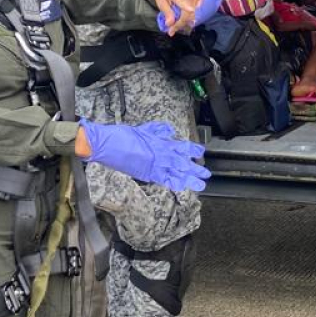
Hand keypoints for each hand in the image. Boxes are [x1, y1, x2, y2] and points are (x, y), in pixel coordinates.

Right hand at [78, 120, 210, 191]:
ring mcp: (156, 163)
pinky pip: (165, 180)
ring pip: (178, 172)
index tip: (201, 152)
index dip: (192, 150)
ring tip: (201, 184)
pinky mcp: (148, 173)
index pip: (181, 146)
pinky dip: (174, 184)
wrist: (109, 143)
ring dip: (190, 178)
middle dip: (195, 167)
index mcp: (161, 141)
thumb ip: (158, 129)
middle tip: (206, 173)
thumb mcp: (143, 128)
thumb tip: (169, 131)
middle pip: (183, 161)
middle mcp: (162, 152)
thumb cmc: (123, 135)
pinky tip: (182, 188)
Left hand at [151, 0, 198, 35]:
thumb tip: (169, 24)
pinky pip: (193, 12)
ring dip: (183, 23)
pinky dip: (187, 19)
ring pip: (191, 15)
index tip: (190, 11)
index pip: (184, 2)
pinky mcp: (195, 1)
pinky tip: (179, 23)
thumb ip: (167, 12)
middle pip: (188, 14)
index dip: (188, 7)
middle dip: (179, 24)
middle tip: (170, 31)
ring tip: (173, 29)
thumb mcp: (161, 2)